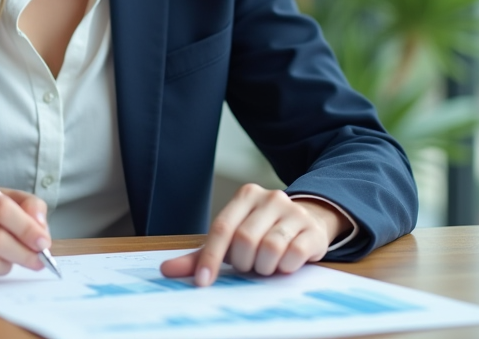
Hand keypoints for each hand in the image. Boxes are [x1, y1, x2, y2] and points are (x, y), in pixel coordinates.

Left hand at [159, 183, 344, 285]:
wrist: (306, 222)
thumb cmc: (261, 234)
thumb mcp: (232, 240)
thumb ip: (201, 255)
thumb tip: (166, 270)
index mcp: (246, 196)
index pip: (222, 227)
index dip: (211, 257)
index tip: (203, 282)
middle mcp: (270, 197)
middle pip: (245, 239)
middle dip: (244, 263)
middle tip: (250, 266)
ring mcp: (294, 211)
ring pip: (270, 248)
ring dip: (264, 267)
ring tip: (267, 266)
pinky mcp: (312, 229)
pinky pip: (294, 254)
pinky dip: (285, 267)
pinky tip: (285, 264)